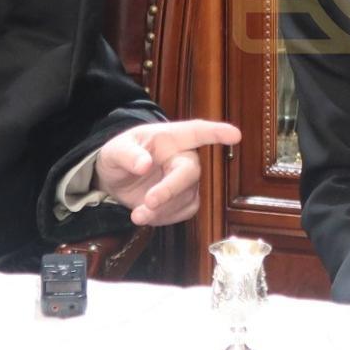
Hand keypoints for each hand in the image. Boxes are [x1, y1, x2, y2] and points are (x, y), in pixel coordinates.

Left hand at [95, 119, 239, 224]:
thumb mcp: (114, 151)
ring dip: (162, 209)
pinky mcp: (184, 200)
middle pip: (190, 171)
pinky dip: (164, 218)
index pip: (196, 132)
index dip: (217, 133)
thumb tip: (144, 164)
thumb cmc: (119, 156)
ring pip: (186, 197)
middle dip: (171, 189)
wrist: (116, 180)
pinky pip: (183, 212)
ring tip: (137, 214)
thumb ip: (127, 155)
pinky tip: (146, 215)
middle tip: (149, 202)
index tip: (235, 135)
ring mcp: (185, 180)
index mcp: (169, 138)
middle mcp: (182, 157)